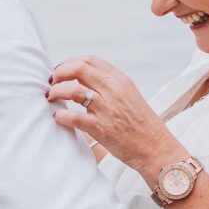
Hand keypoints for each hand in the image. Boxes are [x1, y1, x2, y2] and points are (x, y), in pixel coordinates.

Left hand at [48, 56, 184, 177]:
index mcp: (120, 81)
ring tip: (51, 98)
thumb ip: (109, 86)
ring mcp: (107, 109)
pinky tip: (58, 118)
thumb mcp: (129, 96)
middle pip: (79, 69)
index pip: (90, 60)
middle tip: (52, 82)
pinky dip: (61, 116)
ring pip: (72, 90)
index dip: (70, 62)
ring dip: (56, 92)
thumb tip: (83, 80)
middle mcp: (113, 91)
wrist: (156, 147)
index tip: (61, 70)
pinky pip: (73, 117)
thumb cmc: (142, 124)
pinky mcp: (101, 128)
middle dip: (59, 73)